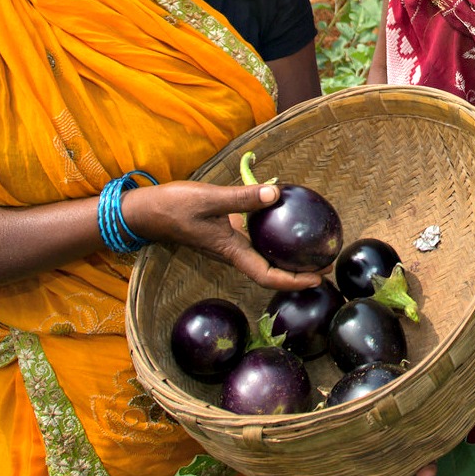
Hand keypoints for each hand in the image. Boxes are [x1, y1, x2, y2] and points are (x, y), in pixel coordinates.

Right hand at [119, 181, 319, 290]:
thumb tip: (275, 194)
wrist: (147, 211)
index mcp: (232, 251)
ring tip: (315, 246)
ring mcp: (230, 243)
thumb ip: (242, 198)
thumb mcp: (209, 198)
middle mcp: (234, 252)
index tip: (317, 278)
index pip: (267, 275)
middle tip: (327, 262)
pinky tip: (286, 222)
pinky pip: (256, 239)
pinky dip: (274, 237)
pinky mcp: (227, 232)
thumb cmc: (174, 207)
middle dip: (300, 272)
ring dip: (289, 256)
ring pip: (264, 257)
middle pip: (271, 271)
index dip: (293, 281)